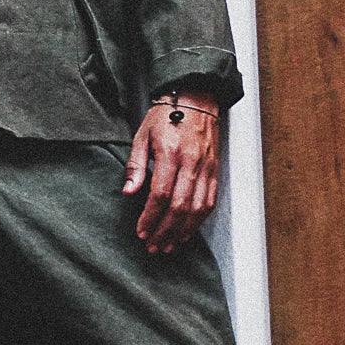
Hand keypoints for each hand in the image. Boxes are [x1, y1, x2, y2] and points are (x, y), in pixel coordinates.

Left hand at [123, 94, 220, 254]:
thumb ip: (136, 166)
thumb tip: (129, 192)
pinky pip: (210, 202)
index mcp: (170, 152)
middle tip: (153, 246)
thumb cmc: (166, 116)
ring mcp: (206, 168)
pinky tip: (187, 231)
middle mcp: (191, 162)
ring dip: (182, 231)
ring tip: (169, 245)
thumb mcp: (142, 136)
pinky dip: (199, 221)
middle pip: (180, 207)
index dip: (151, 217)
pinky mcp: (215, 171)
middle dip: (165, 231)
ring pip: (197, 209)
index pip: (161, 194)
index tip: (141, 231)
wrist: (196, 99)